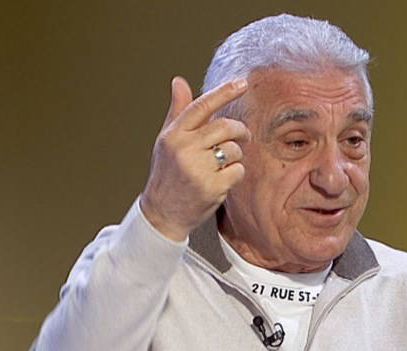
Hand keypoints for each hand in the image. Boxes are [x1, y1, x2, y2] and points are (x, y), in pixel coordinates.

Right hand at [140, 76, 249, 240]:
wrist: (162, 213)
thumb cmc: (167, 174)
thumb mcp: (167, 141)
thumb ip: (177, 111)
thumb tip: (179, 81)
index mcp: (174, 134)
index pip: (202, 106)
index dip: (224, 92)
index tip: (242, 83)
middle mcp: (184, 149)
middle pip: (225, 127)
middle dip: (240, 130)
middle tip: (245, 136)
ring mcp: (197, 169)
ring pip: (234, 149)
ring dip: (236, 155)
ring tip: (224, 163)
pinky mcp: (210, 187)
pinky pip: (237, 170)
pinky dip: (236, 174)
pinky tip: (223, 179)